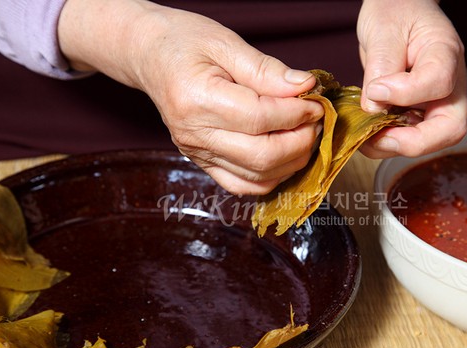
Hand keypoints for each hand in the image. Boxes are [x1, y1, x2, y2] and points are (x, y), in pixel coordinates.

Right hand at [58, 0, 323, 193]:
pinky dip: (271, 178)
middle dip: (300, 141)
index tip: (316, 102)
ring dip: (292, 161)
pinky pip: (241, 185)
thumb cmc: (184, 43)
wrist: (149, 56)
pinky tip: (286, 158)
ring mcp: (197, 153)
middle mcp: (195, 134)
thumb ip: (266, 69)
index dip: (297, 113)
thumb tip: (305, 87)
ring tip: (305, 136)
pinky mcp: (202, 163)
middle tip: (316, 121)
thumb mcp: (225, 43)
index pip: (260, 118)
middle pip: (261, 156)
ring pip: (257, 176)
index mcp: (197, 99)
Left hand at [357, 0, 466, 158]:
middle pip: (450, 128)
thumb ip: (380, 68)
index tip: (374, 88)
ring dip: (394, 146)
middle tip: (378, 137)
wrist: (397, 11)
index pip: (438, 82)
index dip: (405, 93)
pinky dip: (386, 142)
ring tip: (364, 136)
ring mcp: (436, 103)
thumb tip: (373, 108)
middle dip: (412, 142)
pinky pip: (408, 138)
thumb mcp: (384, 30)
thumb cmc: (396, 12)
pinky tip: (367, 131)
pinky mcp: (418, 114)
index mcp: (445, 53)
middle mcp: (449, 84)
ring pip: (430, 141)